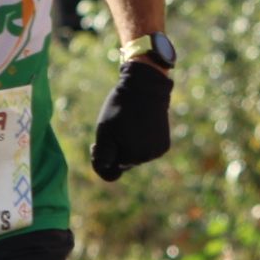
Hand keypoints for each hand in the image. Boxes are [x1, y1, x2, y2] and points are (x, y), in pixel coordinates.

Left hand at [91, 60, 172, 180]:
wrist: (146, 89)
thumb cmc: (120, 108)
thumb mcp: (104, 131)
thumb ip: (102, 156)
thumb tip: (108, 170)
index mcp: (129, 156)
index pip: (110, 171)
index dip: (99, 158)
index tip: (95, 144)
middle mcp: (146, 158)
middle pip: (124, 163)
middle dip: (116, 150)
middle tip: (113, 130)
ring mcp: (157, 152)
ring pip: (136, 157)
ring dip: (129, 146)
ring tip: (129, 125)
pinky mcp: (164, 145)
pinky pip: (147, 151)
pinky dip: (142, 142)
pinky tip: (141, 126)